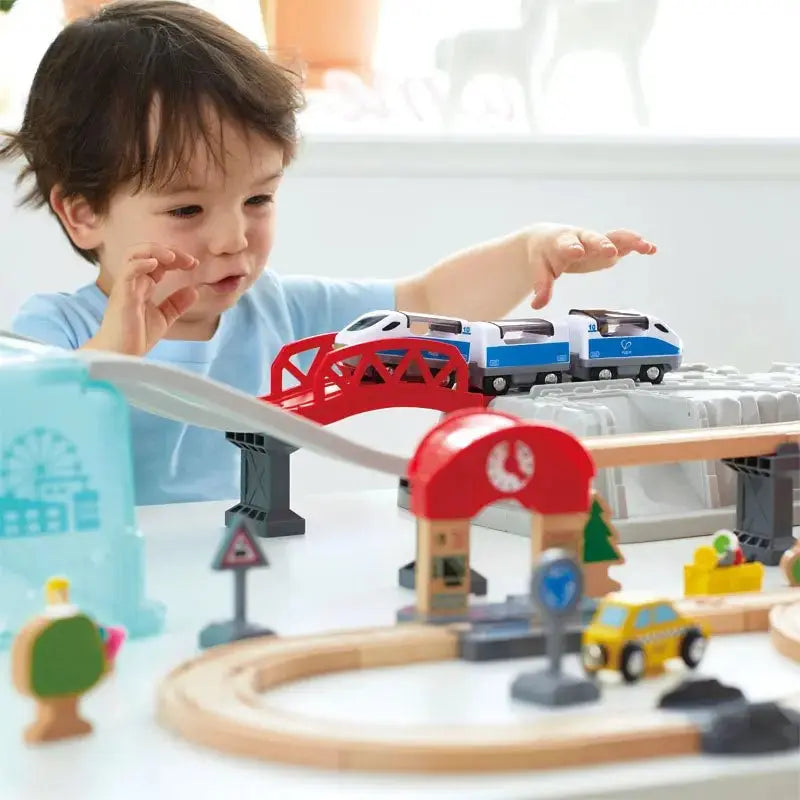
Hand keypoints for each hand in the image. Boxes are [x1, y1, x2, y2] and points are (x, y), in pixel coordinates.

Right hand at [84, 243, 198, 355]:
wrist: (122, 355)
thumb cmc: (137, 337)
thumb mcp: (164, 318)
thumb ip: (177, 303)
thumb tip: (194, 290)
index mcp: (143, 285)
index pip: (158, 261)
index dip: (176, 258)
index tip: (193, 264)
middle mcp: (133, 282)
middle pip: (147, 252)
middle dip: (170, 251)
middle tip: (190, 261)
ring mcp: (126, 287)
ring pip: (134, 255)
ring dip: (155, 251)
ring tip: (173, 257)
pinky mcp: (121, 295)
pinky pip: (128, 271)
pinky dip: (141, 263)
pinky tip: (155, 264)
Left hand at [526, 224, 656, 308]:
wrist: (548, 239)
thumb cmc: (545, 254)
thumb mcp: (540, 269)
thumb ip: (542, 286)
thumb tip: (538, 305)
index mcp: (561, 243)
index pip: (566, 245)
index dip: (571, 248)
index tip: (576, 251)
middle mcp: (581, 238)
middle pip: (592, 239)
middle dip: (600, 244)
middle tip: (609, 250)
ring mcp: (596, 241)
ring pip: (613, 237)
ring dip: (628, 241)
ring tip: (644, 246)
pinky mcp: (607, 245)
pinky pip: (623, 242)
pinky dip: (636, 244)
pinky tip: (651, 249)